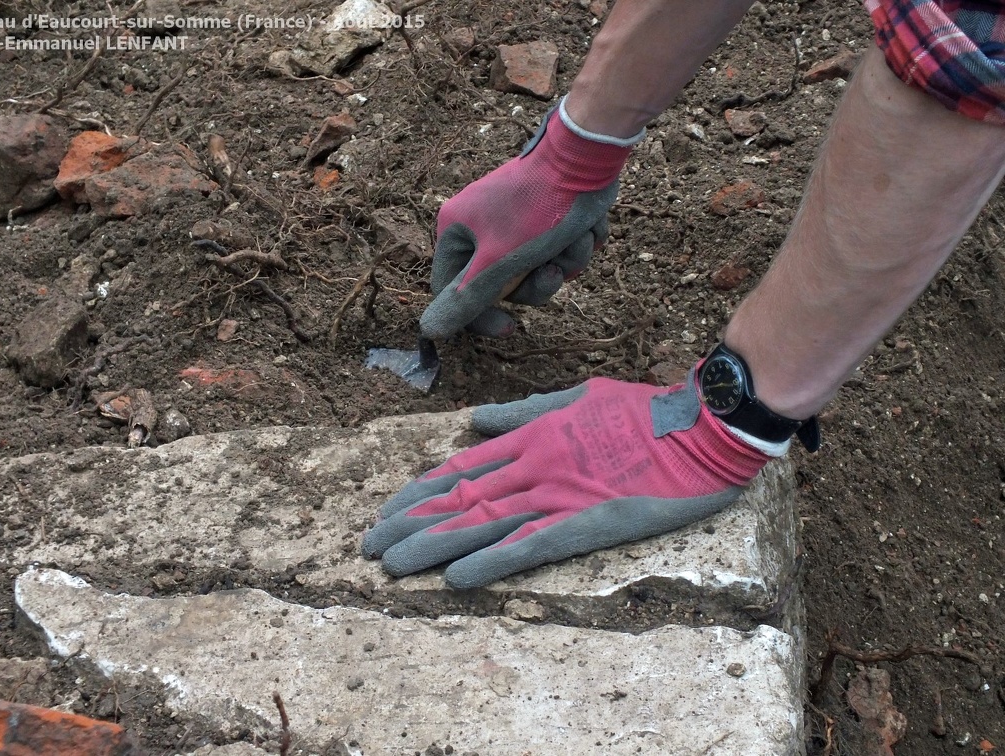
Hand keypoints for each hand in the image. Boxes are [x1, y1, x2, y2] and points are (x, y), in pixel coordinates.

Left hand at [361, 372, 773, 587]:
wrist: (702, 424)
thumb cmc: (646, 410)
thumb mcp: (578, 396)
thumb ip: (524, 411)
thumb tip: (473, 421)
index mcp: (532, 436)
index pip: (461, 467)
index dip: (418, 490)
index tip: (385, 509)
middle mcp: (534, 464)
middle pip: (459, 498)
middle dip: (409, 522)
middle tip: (368, 546)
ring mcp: (558, 493)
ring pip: (482, 522)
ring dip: (432, 545)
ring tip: (391, 565)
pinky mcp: (588, 521)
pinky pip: (530, 545)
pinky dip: (490, 562)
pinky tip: (455, 579)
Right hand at [420, 99, 638, 338]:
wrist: (586, 155)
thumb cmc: (538, 206)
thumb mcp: (499, 261)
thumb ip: (466, 298)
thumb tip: (429, 330)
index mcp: (457, 230)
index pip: (455, 291)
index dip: (482, 316)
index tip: (511, 327)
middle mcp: (481, 223)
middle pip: (505, 285)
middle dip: (538, 282)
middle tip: (553, 270)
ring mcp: (516, 219)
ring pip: (539, 269)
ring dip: (566, 262)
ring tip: (576, 238)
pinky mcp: (547, 215)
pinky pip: (561, 250)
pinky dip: (577, 245)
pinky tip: (586, 227)